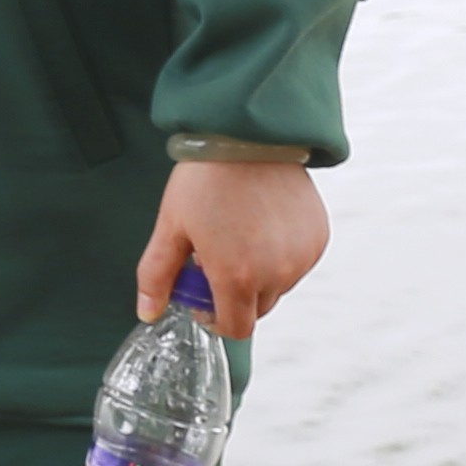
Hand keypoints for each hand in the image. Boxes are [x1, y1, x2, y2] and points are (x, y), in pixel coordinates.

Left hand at [138, 155, 326, 338]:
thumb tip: (147, 312)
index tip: (203, 294)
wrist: (248, 136)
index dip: (215, 318)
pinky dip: (281, 255)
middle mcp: (276, 274)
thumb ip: (158, 275)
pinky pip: (298, 263)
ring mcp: (301, 257)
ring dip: (259, 275)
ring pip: (279, 286)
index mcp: (237, 278)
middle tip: (215, 257)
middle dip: (234, 295)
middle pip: (256, 309)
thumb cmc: (205, 179)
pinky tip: (262, 224)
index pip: (235, 329)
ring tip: (238, 234)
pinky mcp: (318, 238)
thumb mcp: (171, 226)